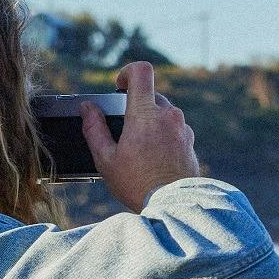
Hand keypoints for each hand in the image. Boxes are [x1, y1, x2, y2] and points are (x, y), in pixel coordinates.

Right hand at [82, 61, 203, 211]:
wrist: (172, 206)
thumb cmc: (137, 185)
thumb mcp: (106, 159)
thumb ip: (94, 129)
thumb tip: (88, 109)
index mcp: (145, 114)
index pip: (141, 72)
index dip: (128, 73)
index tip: (120, 87)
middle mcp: (169, 116)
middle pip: (151, 95)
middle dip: (136, 106)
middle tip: (124, 130)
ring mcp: (183, 128)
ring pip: (163, 113)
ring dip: (150, 123)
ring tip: (139, 150)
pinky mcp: (191, 142)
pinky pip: (174, 129)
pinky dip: (163, 136)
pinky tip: (154, 158)